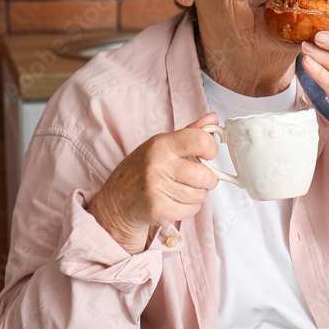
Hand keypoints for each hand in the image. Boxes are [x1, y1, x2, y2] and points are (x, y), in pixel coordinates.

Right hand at [88, 113, 218, 253]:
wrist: (116, 200)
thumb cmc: (142, 170)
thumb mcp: (162, 145)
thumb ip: (189, 132)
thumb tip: (213, 118)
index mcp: (161, 144)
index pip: (200, 140)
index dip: (211, 149)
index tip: (208, 155)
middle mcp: (157, 164)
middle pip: (205, 174)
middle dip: (208, 179)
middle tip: (198, 179)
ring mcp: (157, 187)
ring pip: (200, 194)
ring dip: (197, 195)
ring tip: (182, 190)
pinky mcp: (158, 209)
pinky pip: (192, 210)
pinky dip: (188, 208)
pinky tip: (175, 201)